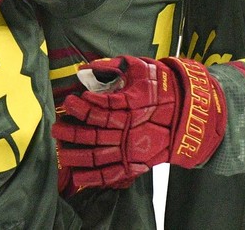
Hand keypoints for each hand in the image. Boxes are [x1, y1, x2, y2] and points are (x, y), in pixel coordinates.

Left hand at [51, 56, 225, 188]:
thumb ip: (114, 66)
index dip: (84, 106)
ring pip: (99, 156)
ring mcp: (132, 149)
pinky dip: (95, 178)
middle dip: (72, 132)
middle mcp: (129, 130)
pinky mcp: (136, 163)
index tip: (70, 100)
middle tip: (55, 128)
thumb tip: (87, 67)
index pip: (102, 108)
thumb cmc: (162, 86)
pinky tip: (78, 178)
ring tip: (60, 152)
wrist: (189, 114)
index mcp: (130, 107)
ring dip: (77, 155)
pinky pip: (113, 174)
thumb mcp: (140, 67)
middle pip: (94, 134)